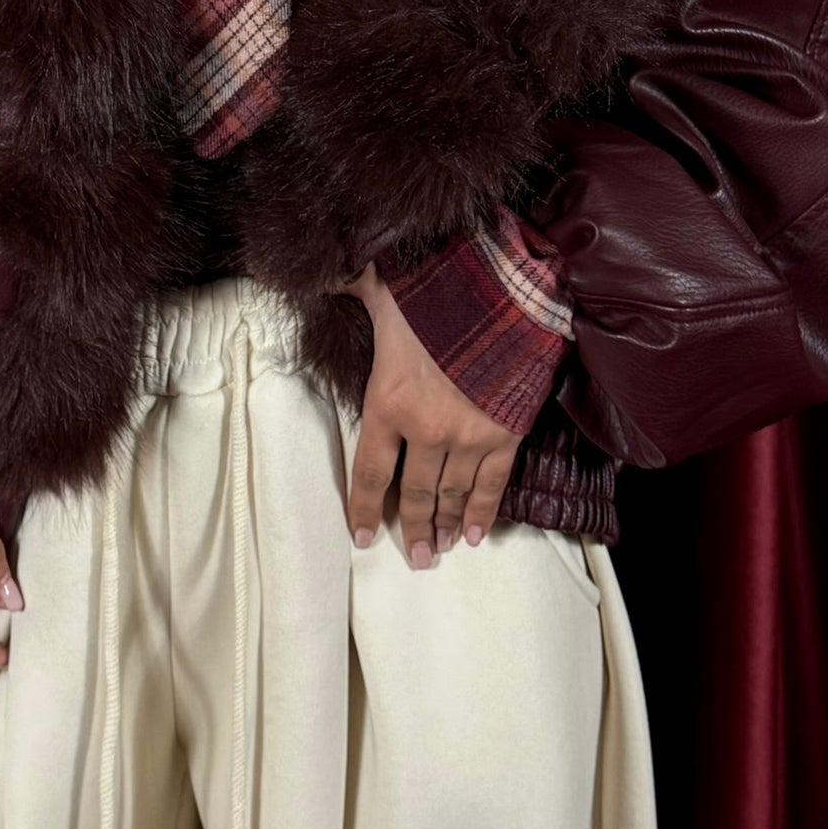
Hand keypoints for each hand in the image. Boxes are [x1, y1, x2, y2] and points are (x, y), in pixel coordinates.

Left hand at [341, 261, 521, 563]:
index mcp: (388, 402)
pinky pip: (493, 483)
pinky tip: (477, 534)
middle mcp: (426, 429)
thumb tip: (322, 271)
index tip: (362, 535)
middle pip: (416, 492)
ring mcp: (469, 435)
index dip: (364, 508)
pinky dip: (485, 511)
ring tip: (443, 548)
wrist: (503, 292)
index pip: (371, 471)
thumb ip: (350, 284)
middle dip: (414, 527)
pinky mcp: (505, 433)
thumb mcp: (381, 286)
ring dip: (448, 525)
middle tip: (416, 557)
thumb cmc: (437, 290)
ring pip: (454, 493)